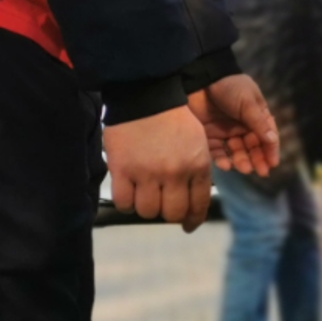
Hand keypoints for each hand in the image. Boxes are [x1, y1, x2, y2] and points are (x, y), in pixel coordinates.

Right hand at [104, 106, 212, 229]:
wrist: (145, 94)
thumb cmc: (173, 118)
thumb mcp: (197, 142)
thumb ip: (197, 171)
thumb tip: (191, 202)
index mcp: (198, 164)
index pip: (198, 205)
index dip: (193, 220)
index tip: (188, 225)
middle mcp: (175, 173)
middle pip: (173, 213)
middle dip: (169, 213)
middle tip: (163, 204)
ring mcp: (147, 173)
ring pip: (148, 211)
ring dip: (146, 207)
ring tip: (144, 195)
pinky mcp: (123, 170)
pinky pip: (124, 203)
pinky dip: (126, 203)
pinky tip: (128, 193)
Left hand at [190, 75, 279, 175]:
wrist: (200, 78)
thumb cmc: (229, 86)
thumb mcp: (247, 102)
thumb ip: (259, 123)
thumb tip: (272, 141)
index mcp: (255, 116)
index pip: (266, 136)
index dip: (270, 150)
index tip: (272, 164)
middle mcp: (242, 126)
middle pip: (252, 147)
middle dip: (257, 159)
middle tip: (259, 172)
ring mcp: (225, 131)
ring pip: (236, 152)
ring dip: (241, 161)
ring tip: (244, 169)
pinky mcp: (209, 135)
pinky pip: (217, 151)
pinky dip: (222, 159)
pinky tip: (226, 165)